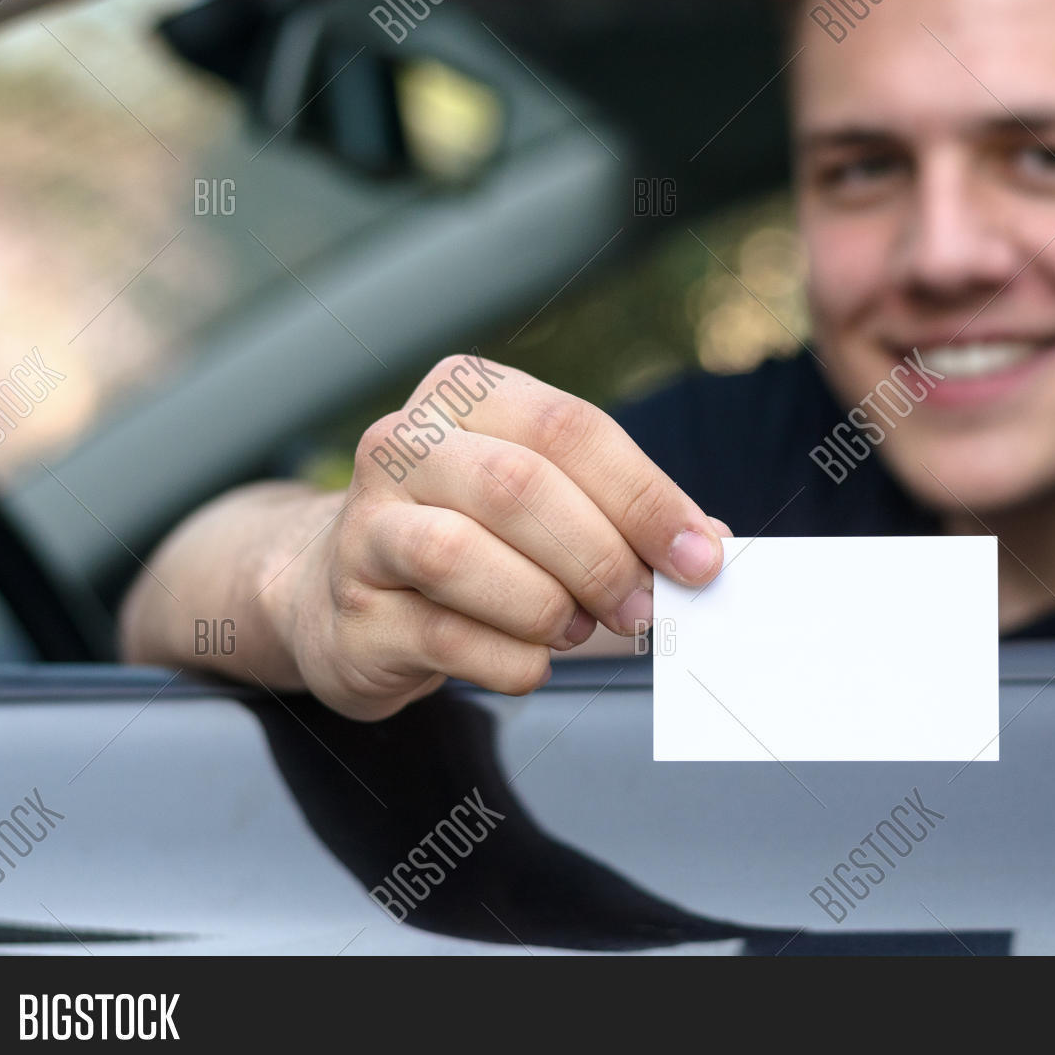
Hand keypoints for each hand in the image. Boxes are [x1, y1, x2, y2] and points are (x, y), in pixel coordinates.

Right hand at [268, 356, 728, 719]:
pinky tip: (531, 659)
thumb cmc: (477, 539)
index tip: (700, 556)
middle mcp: (402, 445)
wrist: (347, 593)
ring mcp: (364, 528)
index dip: (646, 497)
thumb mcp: (548, 500)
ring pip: (460, 556)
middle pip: (517, 485)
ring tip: (577, 628)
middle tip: (643, 608)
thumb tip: (706, 544)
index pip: (569, 429)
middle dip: (601, 557)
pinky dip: (511, 660)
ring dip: (547, 606)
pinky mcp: (354, 612)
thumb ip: (622, 512)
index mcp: (466, 395)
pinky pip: (444, 637)